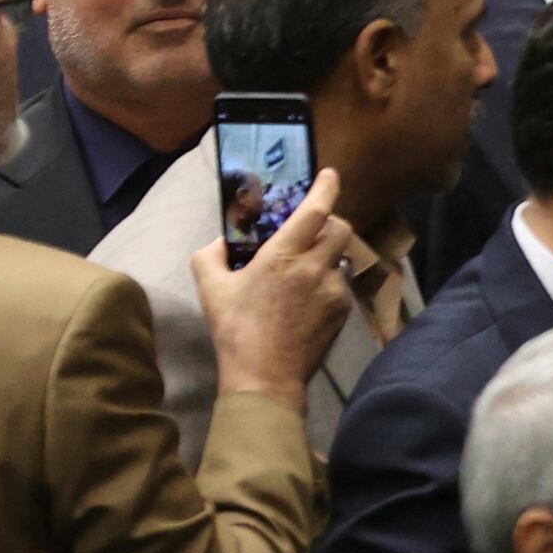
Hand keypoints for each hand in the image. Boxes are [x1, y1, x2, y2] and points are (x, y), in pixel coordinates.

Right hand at [188, 165, 356, 404]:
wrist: (265, 378)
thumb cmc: (235, 331)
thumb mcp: (211, 290)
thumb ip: (210, 256)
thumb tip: (220, 242)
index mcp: (283, 256)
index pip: (316, 210)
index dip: (326, 188)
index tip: (330, 174)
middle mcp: (315, 267)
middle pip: (341, 228)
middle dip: (330, 223)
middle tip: (312, 230)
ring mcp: (333, 290)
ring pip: (341, 258)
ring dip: (327, 257)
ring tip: (303, 274)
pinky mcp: (343, 311)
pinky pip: (340, 284)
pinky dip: (327, 284)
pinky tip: (305, 302)